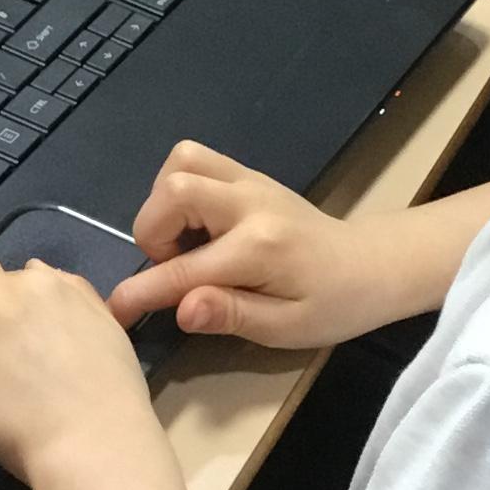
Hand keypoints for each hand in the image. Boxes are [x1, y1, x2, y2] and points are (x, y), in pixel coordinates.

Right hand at [107, 142, 395, 348]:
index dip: (141, 292)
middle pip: (174, 187)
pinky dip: (180, 191)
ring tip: (183, 243)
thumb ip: (231, 315)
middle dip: (152, 231)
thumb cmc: (333, 305)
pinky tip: (199, 228)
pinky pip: (196, 161)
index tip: (115, 310)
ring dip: (163, 204)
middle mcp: (250, 202)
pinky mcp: (248, 175)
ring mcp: (249, 181)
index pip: (184, 269)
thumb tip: (180, 309)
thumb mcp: (286, 329)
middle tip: (172, 266)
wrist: (373, 264)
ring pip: (181, 162)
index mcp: (260, 248)